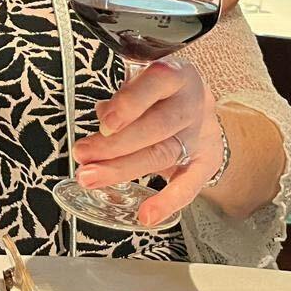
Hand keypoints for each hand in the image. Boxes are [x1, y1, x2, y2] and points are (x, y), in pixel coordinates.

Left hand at [72, 59, 222, 227]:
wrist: (198, 108)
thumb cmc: (160, 93)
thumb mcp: (143, 83)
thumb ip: (123, 98)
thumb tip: (102, 115)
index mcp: (176, 75)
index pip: (156, 84)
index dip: (130, 103)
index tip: (104, 121)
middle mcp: (192, 104)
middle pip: (156, 126)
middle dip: (114, 144)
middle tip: (82, 155)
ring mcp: (201, 134)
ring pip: (163, 154)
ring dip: (122, 169)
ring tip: (91, 177)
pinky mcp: (208, 161)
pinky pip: (190, 185)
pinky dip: (167, 202)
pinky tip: (147, 215)